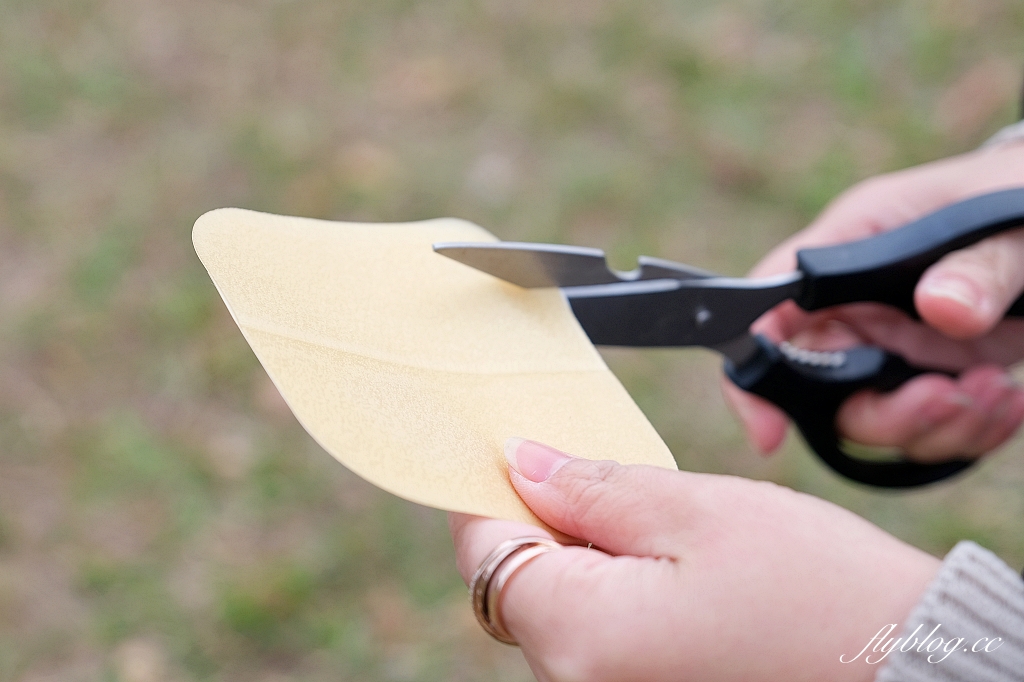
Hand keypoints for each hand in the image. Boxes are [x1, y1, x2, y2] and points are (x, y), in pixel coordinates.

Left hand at [451, 439, 939, 681]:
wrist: (905, 665)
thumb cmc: (815, 590)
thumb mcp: (695, 510)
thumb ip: (592, 487)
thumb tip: (520, 460)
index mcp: (580, 636)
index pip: (485, 551)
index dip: (490, 490)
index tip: (514, 447)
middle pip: (515, 582)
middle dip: (540, 519)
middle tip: (594, 470)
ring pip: (555, 609)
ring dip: (579, 555)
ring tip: (645, 519)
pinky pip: (595, 636)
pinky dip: (607, 591)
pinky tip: (658, 563)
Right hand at [724, 145, 1023, 461]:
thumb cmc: (1016, 195)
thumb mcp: (1008, 223)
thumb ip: (976, 265)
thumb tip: (943, 309)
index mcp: (847, 248)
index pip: (769, 312)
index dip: (754, 374)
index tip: (770, 434)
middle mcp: (855, 304)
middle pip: (821, 387)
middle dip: (885, 414)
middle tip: (947, 397)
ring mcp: (890, 343)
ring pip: (873, 419)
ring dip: (936, 426)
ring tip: (996, 392)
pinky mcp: (929, 371)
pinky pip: (926, 428)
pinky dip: (969, 433)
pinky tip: (1009, 403)